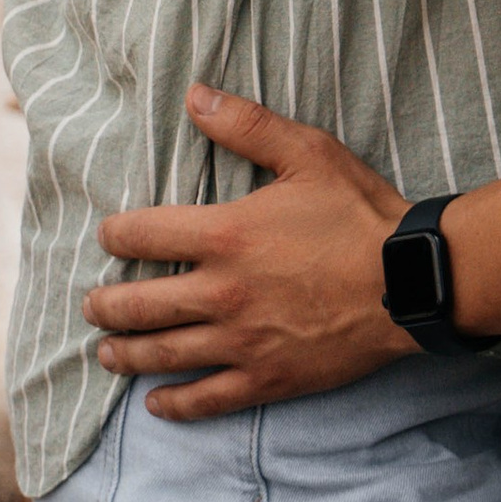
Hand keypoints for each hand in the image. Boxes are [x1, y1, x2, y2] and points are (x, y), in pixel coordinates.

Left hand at [83, 83, 410, 420]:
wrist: (410, 282)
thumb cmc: (359, 214)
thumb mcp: (306, 153)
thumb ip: (246, 125)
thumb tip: (194, 96)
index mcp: (226, 236)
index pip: (145, 235)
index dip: (117, 235)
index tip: (107, 237)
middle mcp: (223, 293)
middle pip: (141, 304)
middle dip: (107, 305)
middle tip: (90, 306)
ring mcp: (243, 341)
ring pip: (166, 354)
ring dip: (127, 354)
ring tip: (106, 353)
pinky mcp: (268, 377)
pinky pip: (209, 399)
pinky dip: (176, 405)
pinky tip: (156, 405)